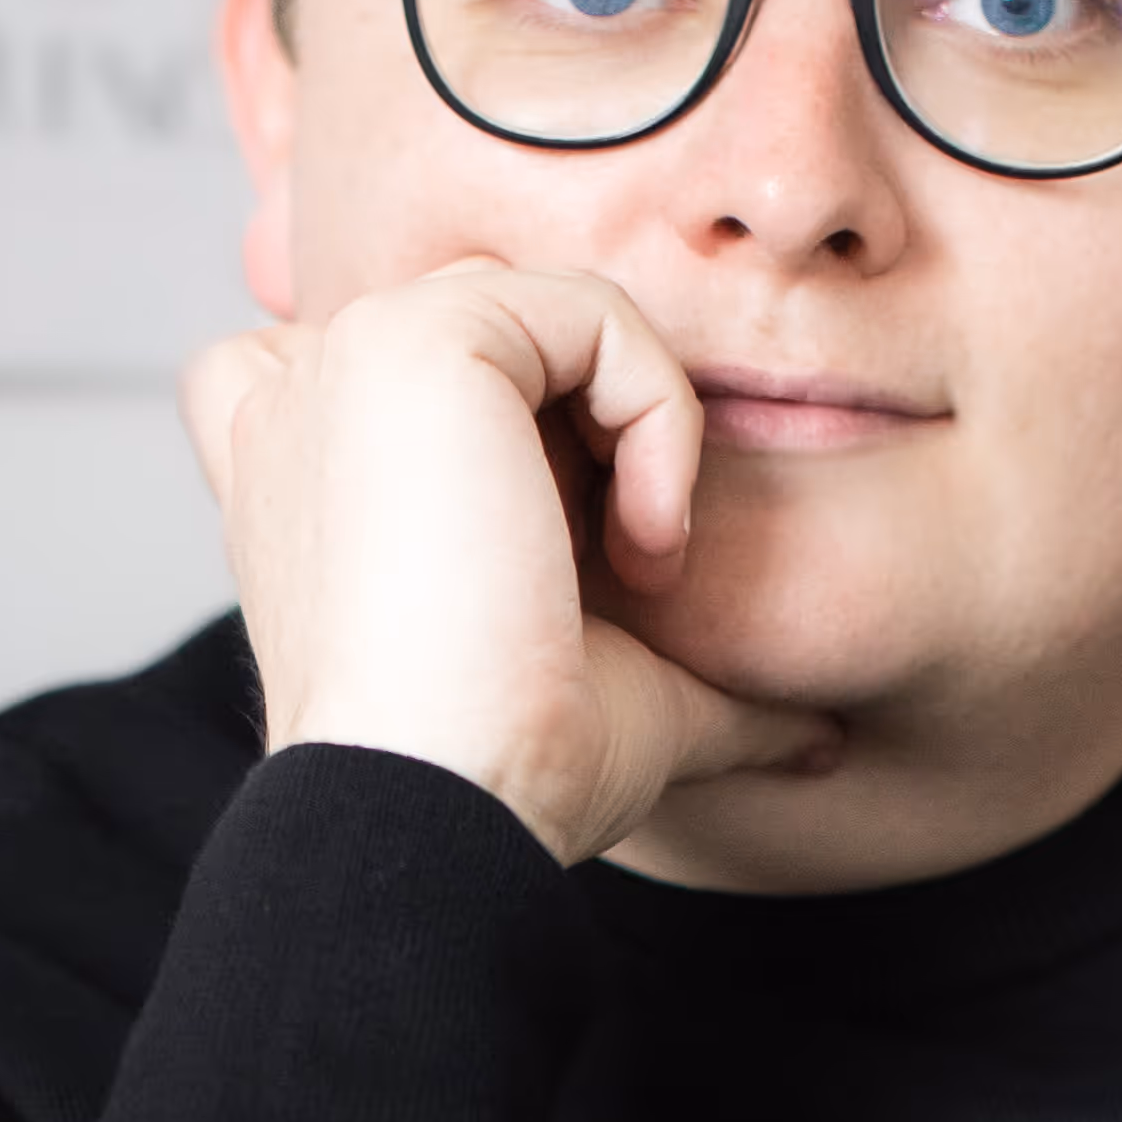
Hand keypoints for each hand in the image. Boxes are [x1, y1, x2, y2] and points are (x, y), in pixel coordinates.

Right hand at [181, 260, 843, 867]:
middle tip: (617, 580)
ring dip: (639, 429)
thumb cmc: (501, 775)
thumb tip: (820, 740)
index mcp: (300, 469)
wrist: (443, 807)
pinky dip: (659, 415)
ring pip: (559, 316)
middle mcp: (302, 399)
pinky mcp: (419, 337)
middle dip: (595, 435)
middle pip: (509, 336)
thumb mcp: (605, 700)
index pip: (391, 367)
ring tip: (638, 569)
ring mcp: (349, 358)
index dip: (514, 418)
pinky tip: (643, 543)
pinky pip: (596, 314)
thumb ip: (692, 680)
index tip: (565, 558)